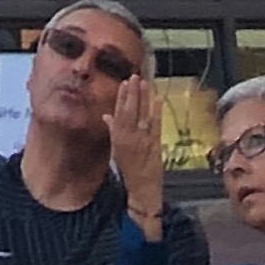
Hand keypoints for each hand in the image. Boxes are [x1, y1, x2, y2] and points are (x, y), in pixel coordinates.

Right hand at [111, 72, 168, 227]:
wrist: (142, 187)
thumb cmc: (128, 168)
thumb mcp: (116, 149)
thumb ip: (112, 130)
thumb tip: (106, 115)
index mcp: (119, 137)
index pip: (119, 113)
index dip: (121, 97)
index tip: (123, 83)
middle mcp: (130, 137)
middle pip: (130, 111)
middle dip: (132, 93)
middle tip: (134, 76)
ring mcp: (143, 140)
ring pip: (143, 115)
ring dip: (144, 98)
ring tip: (145, 83)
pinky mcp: (155, 144)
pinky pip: (156, 125)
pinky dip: (157, 112)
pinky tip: (158, 100)